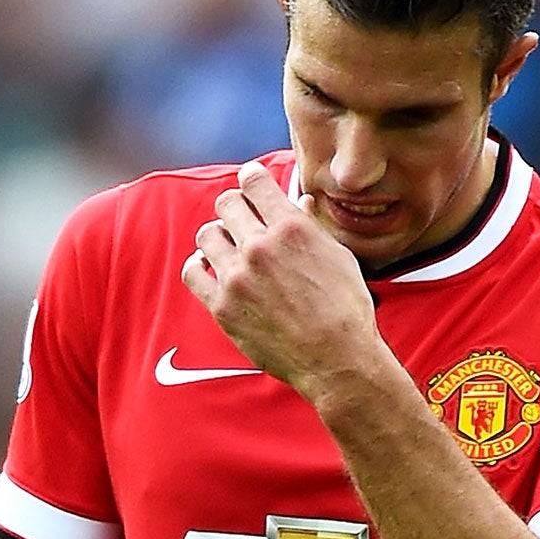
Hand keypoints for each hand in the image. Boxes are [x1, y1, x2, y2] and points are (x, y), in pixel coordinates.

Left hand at [183, 160, 384, 403]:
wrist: (337, 359)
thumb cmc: (346, 309)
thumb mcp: (339, 257)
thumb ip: (311, 226)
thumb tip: (299, 202)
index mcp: (291, 228)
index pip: (253, 181)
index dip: (251, 179)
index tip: (251, 186)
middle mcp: (260, 247)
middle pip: (226, 203)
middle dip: (234, 207)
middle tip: (242, 220)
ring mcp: (237, 277)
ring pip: (207, 234)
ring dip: (217, 236)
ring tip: (229, 248)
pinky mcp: (223, 307)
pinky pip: (193, 272)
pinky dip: (199, 265)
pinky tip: (210, 268)